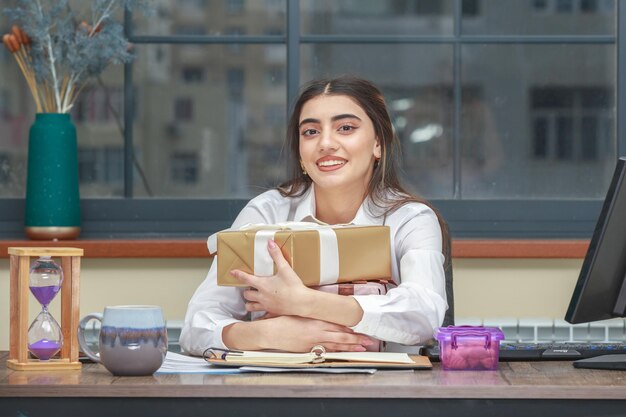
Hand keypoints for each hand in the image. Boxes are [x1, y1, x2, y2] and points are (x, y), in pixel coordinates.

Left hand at [230, 239, 311, 316]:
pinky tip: (263, 312)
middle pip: (246, 294)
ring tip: (253, 299)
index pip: (246, 278)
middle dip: (246, 291)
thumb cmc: (293, 286)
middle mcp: (262, 296)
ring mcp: (266, 306)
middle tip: (249, 288)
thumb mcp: (285, 268)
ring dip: (250, 303)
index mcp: (263, 285)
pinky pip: (262, 316)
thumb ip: (277, 255)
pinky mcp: (272, 313)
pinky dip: (260, 314)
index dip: (238, 275)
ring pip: (250, 307)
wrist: (302, 303)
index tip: (232, 273)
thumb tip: (270, 243)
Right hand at [258, 316, 373, 351]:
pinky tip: (343, 353)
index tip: (359, 328)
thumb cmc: (282, 321)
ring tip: (361, 348)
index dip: (350, 328)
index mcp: (316, 321)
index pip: (337, 325)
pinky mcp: (308, 350)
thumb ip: (313, 315)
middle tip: (368, 341)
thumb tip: (323, 315)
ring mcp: (313, 342)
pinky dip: (336, 352)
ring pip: (336, 346)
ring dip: (350, 347)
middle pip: (341, 336)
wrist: (271, 332)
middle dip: (356, 339)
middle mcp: (317, 332)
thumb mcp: (300, 314)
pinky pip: (325, 351)